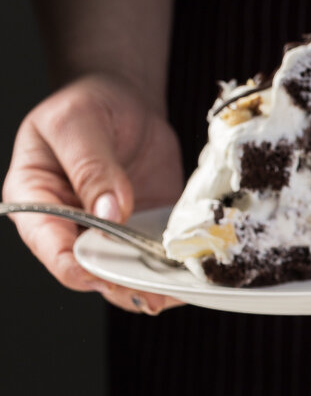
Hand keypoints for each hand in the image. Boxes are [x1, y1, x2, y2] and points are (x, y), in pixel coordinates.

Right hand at [3, 74, 183, 313]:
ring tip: (174, 292)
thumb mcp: (79, 123)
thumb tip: (109, 212)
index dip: (76, 265)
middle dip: (119, 285)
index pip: (50, 245)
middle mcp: (69, 226)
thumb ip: (91, 167)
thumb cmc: (88, 105)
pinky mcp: (142, 234)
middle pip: (89, 271)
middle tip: (149, 294)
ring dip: (150, 288)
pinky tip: (190, 279)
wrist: (126, 101)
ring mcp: (108, 234)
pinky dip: (172, 273)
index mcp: (35, 200)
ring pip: (124, 275)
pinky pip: (155, 262)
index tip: (102, 272)